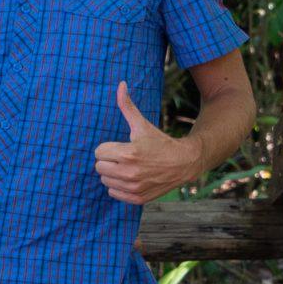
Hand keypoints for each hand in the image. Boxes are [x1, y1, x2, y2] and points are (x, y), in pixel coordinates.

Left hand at [94, 81, 201, 205]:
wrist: (184, 163)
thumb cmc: (160, 142)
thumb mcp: (142, 124)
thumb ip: (127, 106)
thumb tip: (120, 84)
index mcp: (128, 153)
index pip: (98, 152)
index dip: (109, 148)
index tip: (122, 146)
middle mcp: (129, 172)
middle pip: (99, 167)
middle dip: (109, 160)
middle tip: (124, 157)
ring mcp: (133, 188)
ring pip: (105, 181)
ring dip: (113, 174)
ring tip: (129, 167)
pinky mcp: (137, 198)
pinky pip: (113, 193)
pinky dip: (119, 187)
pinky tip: (131, 179)